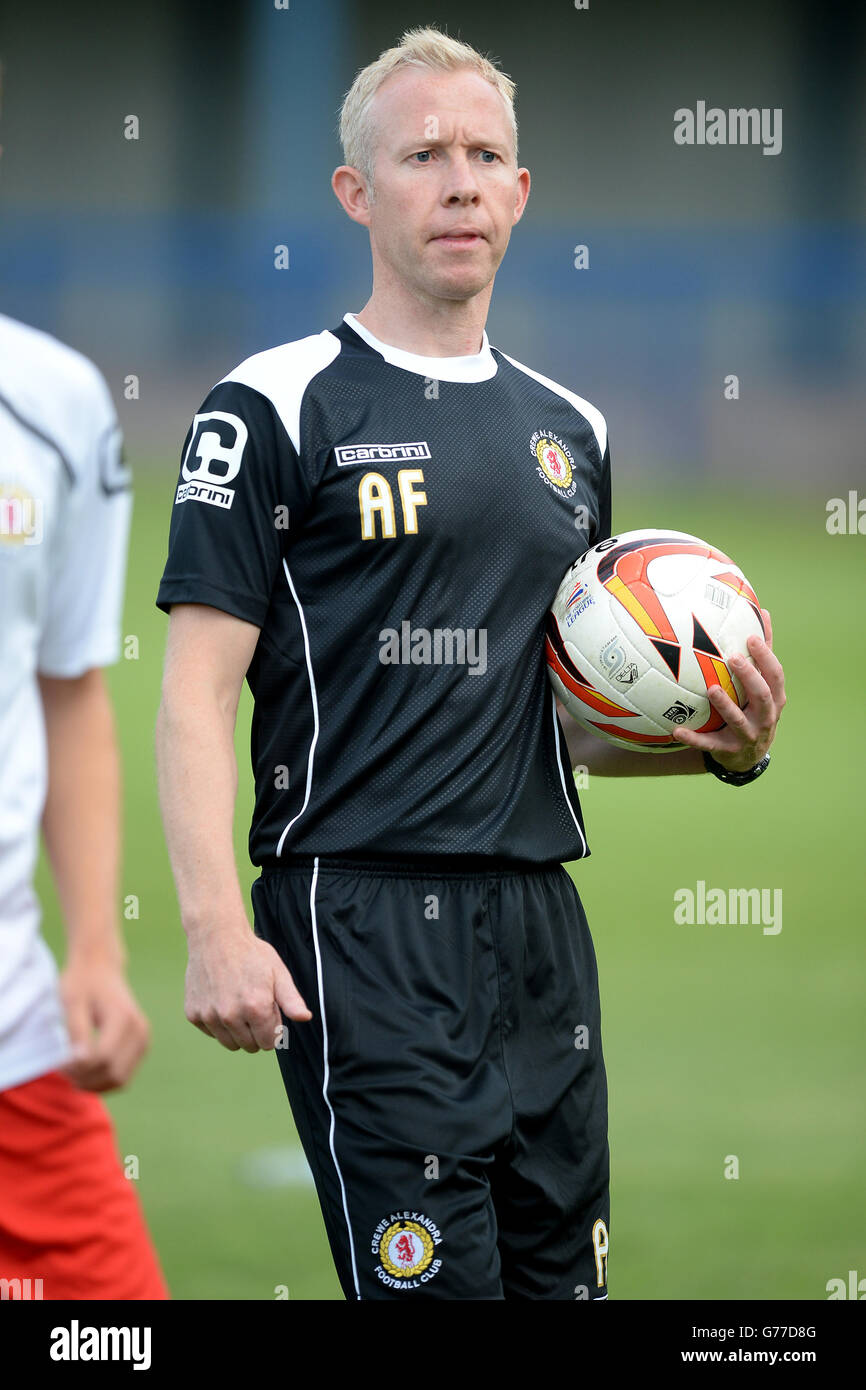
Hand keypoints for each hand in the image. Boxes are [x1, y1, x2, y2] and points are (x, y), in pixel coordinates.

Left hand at [60, 955, 150, 1091]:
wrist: (101, 967)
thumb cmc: (82, 983)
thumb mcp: (72, 1002)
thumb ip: (77, 1031)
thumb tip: (81, 1061)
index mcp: (123, 1017)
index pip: (102, 1058)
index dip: (78, 1068)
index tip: (58, 1062)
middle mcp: (140, 1030)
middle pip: (113, 1074)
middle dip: (85, 1079)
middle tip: (62, 1068)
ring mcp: (143, 1039)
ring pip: (120, 1080)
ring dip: (94, 1083)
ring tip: (73, 1070)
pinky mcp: (141, 1046)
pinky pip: (123, 1076)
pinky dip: (103, 1080)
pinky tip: (85, 1069)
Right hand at [184, 925, 311, 1052]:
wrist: (215, 936)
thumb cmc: (250, 953)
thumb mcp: (278, 972)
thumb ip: (292, 1000)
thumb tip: (305, 1018)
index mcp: (256, 1008)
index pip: (268, 1043)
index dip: (272, 1027)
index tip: (268, 1008)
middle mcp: (231, 1016)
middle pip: (250, 1046)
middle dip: (256, 1031)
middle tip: (253, 1004)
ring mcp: (209, 1016)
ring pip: (230, 1043)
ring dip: (237, 1030)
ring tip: (238, 1003)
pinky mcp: (193, 1014)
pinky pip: (212, 1032)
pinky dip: (218, 1023)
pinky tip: (221, 1000)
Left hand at [672, 608, 785, 772]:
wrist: (748, 757)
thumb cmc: (754, 709)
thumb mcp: (763, 684)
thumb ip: (763, 654)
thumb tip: (764, 612)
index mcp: (774, 699)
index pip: (775, 676)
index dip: (765, 657)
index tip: (751, 638)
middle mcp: (765, 718)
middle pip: (762, 696)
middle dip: (749, 677)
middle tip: (733, 658)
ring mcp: (748, 736)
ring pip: (738, 721)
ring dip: (725, 705)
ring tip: (711, 689)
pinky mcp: (728, 750)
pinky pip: (710, 745)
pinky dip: (694, 739)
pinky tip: (676, 730)